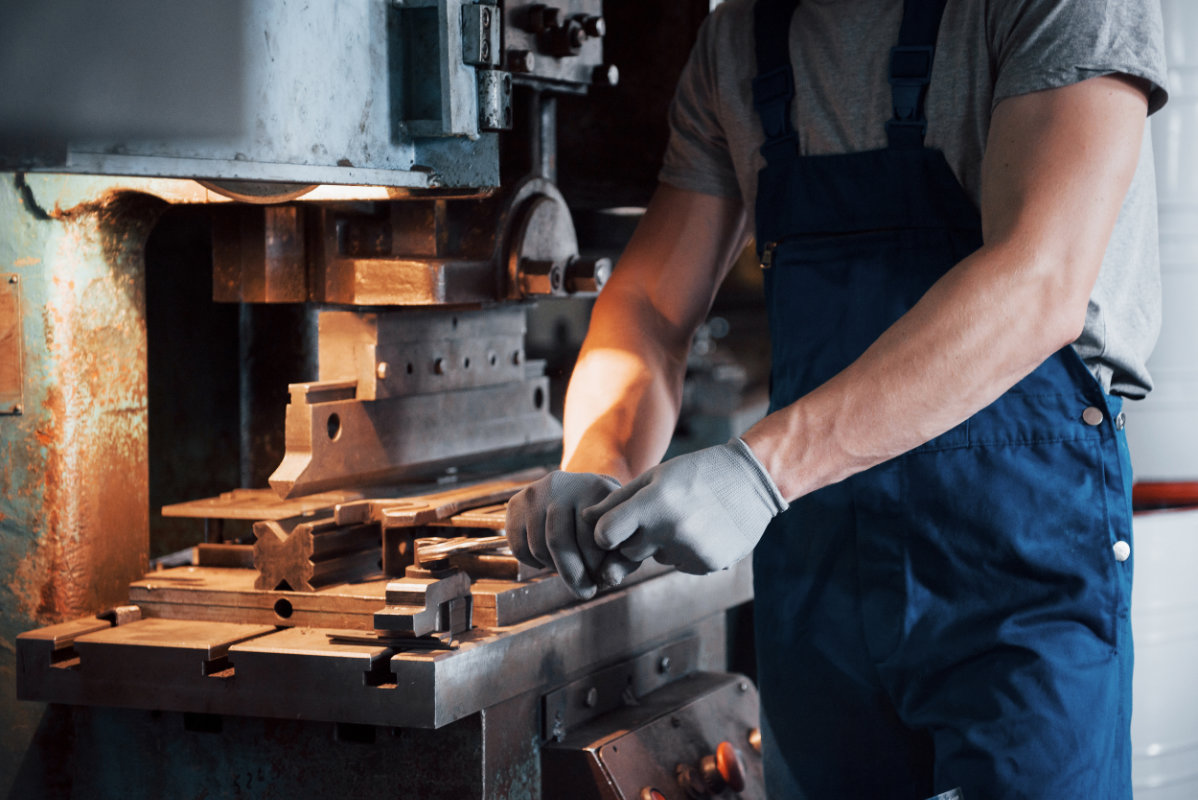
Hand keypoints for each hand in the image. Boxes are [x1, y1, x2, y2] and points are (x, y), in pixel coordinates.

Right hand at [505, 471, 634, 598]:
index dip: (595, 566)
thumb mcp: (621, 532)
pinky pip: (518, 547)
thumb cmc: (606, 521)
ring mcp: (535, 492)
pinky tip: (549, 560)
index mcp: (594, 487)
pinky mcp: (516, 503)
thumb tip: (607, 580)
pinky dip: (532, 563)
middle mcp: (562, 484)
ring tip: (570, 570)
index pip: (589, 536)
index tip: (601, 583)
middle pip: (558, 542)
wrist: (581, 491)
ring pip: (537, 547)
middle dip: (573, 575)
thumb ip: (622, 559)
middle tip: (585, 592)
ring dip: (554, 568)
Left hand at [584, 438, 787, 583]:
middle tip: (657, 516)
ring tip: (685, 518)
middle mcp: (671, 530)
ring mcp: (690, 551)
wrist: (752, 482)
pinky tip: (701, 529)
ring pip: (655, 558)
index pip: (605, 535)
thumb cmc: (696, 473)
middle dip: (633, 538)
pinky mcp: (707, 565)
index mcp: (653, 503)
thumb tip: (583, 518)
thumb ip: (617, 500)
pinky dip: (683, 552)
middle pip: (627, 551)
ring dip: (661, 544)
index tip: (612, 527)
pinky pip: (679, 564)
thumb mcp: (656, 477)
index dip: (604, 533)